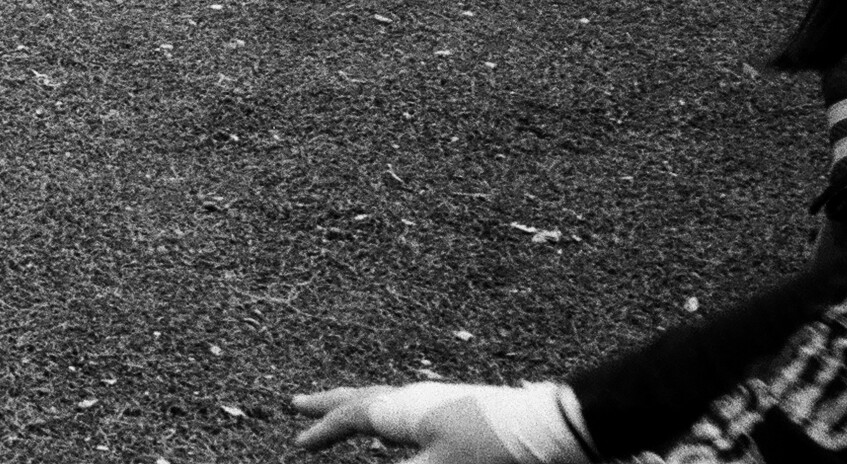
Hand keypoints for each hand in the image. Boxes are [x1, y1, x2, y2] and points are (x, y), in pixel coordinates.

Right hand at [292, 386, 514, 462]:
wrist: (547, 429)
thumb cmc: (493, 448)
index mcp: (405, 409)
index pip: (353, 417)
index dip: (324, 431)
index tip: (298, 442)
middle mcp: (415, 398)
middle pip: (361, 398)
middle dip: (329, 404)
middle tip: (299, 403)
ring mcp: (437, 400)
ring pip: (384, 400)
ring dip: (357, 406)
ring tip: (342, 411)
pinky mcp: (457, 408)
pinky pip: (407, 406)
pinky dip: (387, 412)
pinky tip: (397, 426)